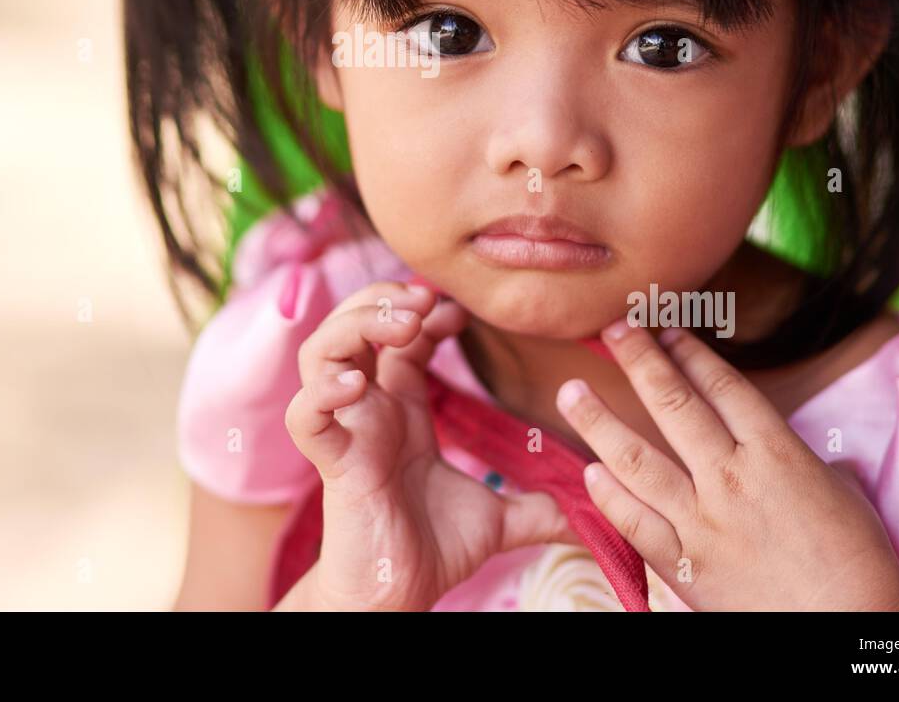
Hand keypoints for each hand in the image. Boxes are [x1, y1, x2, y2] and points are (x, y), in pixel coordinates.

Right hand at [285, 280, 579, 610]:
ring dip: (355, 325)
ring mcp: (346, 430)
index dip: (425, 312)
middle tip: (422, 302)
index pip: (401, 335)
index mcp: (402, 407)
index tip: (458, 312)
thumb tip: (592, 514)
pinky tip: (357, 385)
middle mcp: (369, 408)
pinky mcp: (332, 462)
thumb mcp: (499, 518)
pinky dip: (323, 392)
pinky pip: (305, 416)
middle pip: (353, 324)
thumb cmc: (433, 551)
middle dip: (383, 299)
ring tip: (399, 326)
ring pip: (320, 352)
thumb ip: (540, 506)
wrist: (400, 598)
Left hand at [555, 320, 898, 611]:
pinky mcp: (684, 565)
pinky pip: (634, 522)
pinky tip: (589, 471)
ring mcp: (702, 521)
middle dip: (638, 360)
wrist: (851, 628)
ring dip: (598, 421)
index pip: (722, 385)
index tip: (664, 330)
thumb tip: (804, 457)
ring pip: (636, 458)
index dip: (689, 352)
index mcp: (776, 453)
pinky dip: (608, 495)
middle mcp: (731, 477)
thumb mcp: (845, 495)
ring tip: (571, 392)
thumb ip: (808, 465)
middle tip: (612, 329)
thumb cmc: (861, 565)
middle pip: (672, 404)